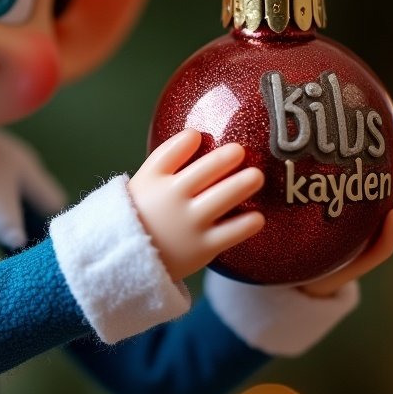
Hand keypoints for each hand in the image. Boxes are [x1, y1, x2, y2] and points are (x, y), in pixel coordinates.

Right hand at [128, 129, 264, 282]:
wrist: (135, 258)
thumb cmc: (145, 213)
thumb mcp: (144, 183)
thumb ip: (166, 160)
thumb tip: (194, 135)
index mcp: (155, 182)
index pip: (169, 154)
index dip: (184, 142)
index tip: (196, 135)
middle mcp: (172, 200)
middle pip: (202, 173)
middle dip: (223, 159)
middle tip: (239, 150)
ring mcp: (189, 224)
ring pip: (221, 199)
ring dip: (241, 185)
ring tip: (256, 176)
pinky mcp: (203, 247)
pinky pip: (230, 233)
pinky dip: (246, 224)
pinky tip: (257, 217)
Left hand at [299, 140, 392, 297]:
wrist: (284, 285)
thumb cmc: (285, 241)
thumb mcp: (284, 206)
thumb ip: (287, 180)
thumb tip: (274, 136)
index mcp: (348, 208)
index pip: (373, 180)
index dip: (388, 158)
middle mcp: (360, 224)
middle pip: (389, 195)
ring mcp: (361, 245)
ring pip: (390, 219)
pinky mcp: (355, 266)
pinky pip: (377, 250)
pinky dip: (389, 234)